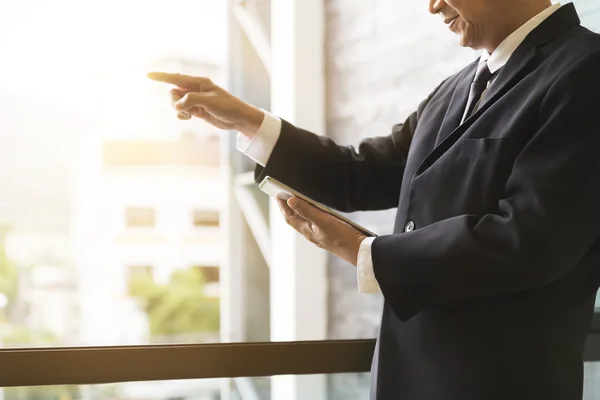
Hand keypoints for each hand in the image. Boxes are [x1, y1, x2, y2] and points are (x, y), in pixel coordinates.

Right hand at [146, 72, 264, 137]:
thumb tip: (177, 105)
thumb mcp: (210, 102)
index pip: (176, 78)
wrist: (239, 118)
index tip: (148, 75)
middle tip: (186, 109)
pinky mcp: (196, 110)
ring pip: (176, 103)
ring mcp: (195, 100)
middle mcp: (195, 89)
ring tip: (191, 115)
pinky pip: (181, 111)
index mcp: (199, 82)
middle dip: (175, 102)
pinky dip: (182, 115)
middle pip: (173, 92)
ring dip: (179, 110)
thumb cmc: (228, 106)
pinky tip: (189, 118)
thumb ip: (192, 100)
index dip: (161, 76)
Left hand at [277, 197, 366, 265]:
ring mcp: (320, 233)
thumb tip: (290, 201)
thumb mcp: (323, 221)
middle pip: (295, 218)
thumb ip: (306, 211)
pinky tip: (317, 208)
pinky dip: (312, 212)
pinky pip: (316, 220)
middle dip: (289, 207)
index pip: (289, 217)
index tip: (277, 195)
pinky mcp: (329, 232)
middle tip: (284, 195)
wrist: (359, 250)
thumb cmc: (341, 237)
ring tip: (297, 199)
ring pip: (305, 219)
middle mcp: (311, 233)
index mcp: (307, 231)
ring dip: (300, 209)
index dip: (282, 206)